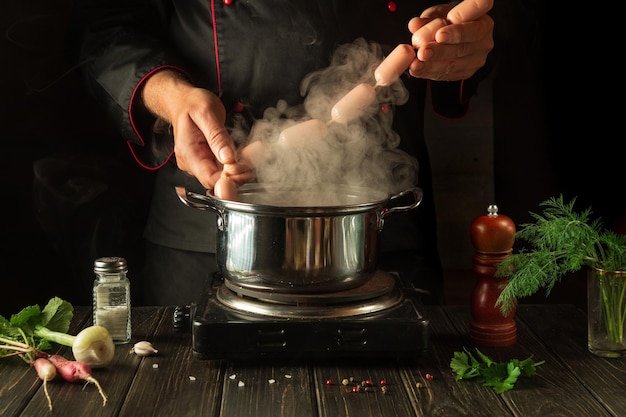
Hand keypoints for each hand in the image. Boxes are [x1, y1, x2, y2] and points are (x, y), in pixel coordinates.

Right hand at [142, 70, 254, 189]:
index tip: (245, 167)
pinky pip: (222, 167)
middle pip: (217, 180)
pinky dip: (235, 163)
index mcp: (188, 152)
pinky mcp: (206, 160)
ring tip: (251, 153)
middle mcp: (191, 162)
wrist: (184, 100)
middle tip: (252, 159)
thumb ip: (217, 136)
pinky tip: (244, 154)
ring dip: (239, 168)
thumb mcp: (206, 113)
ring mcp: (198, 162)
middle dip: (237, 173)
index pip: (209, 178)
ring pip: (222, 175)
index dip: (229, 178)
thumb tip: (228, 158)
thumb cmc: (192, 103)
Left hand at [407, 0, 493, 80]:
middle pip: (462, 45)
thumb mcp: (437, 14)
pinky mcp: (468, 71)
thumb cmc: (448, 21)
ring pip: (454, 63)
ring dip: (432, 65)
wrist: (455, 38)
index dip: (460, 23)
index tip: (440, 34)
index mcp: (480, 16)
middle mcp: (484, 36)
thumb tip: (415, 25)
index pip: (475, 13)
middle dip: (440, 50)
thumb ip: (428, 18)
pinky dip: (429, 72)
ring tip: (416, 63)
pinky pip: (448, 74)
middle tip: (423, 51)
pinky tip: (418, 69)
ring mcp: (478, 56)